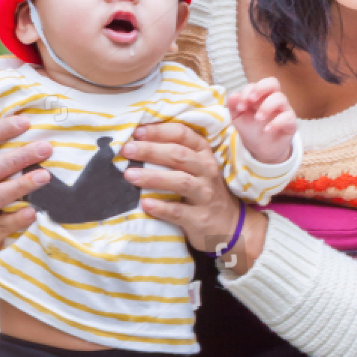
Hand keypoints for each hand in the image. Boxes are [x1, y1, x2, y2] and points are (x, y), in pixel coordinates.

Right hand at [0, 113, 53, 255]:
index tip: (26, 121)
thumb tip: (36, 121)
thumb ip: (4, 151)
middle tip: (46, 148)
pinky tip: (33, 212)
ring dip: (21, 185)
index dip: (1, 129)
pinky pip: (2, 225)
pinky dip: (18, 218)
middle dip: (20, 156)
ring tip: (45, 176)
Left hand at [122, 121, 266, 271]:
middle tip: (127, 150)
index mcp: (203, 153)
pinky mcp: (200, 218)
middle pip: (178, 155)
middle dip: (150, 150)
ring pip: (180, 181)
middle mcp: (207, 171)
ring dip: (153, 177)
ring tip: (129, 175)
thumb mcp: (197, 167)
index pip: (183, 134)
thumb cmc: (203, 190)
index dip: (159, 131)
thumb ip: (175, 153)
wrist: (229, 225)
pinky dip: (161, 207)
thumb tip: (137, 142)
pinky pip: (178, 211)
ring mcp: (205, 195)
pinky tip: (145, 204)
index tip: (137, 132)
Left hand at [227, 78, 297, 164]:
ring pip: (280, 98)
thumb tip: (234, 95)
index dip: (247, 92)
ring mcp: (283, 110)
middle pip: (273, 83)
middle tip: (251, 100)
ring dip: (266, 106)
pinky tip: (267, 130)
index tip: (239, 107)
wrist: (261, 149)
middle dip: (261, 88)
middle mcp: (273, 99)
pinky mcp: (291, 123)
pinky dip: (277, 122)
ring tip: (257, 119)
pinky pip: (288, 117)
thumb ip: (233, 105)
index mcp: (260, 96)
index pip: (256, 85)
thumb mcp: (238, 118)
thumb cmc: (251, 129)